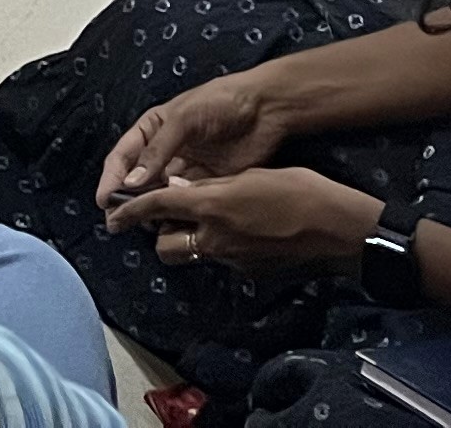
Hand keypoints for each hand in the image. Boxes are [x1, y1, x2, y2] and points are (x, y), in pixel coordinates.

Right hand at [99, 67, 299, 205]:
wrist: (266, 109)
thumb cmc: (221, 102)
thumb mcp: (184, 120)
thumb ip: (157, 151)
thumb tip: (130, 184)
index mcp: (152, 130)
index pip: (122, 157)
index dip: (111, 179)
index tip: (104, 202)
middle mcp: (164, 152)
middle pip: (138, 181)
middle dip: (127, 201)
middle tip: (120, 223)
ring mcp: (185, 170)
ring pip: (160, 196)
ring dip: (152, 211)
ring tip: (146, 227)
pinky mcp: (206, 184)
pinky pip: (184, 203)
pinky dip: (176, 215)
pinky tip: (173, 225)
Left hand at [107, 167, 382, 275]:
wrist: (338, 230)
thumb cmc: (300, 189)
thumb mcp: (252, 176)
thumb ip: (213, 186)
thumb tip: (183, 191)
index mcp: (213, 206)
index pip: (158, 206)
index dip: (131, 210)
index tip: (111, 215)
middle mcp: (216, 238)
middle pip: (166, 246)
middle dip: (161, 234)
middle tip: (170, 217)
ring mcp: (233, 261)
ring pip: (193, 255)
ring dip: (189, 241)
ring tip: (207, 222)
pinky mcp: (250, 273)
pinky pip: (221, 261)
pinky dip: (219, 248)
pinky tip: (240, 234)